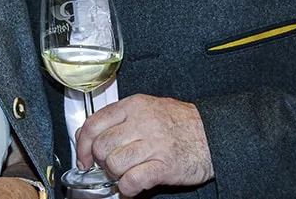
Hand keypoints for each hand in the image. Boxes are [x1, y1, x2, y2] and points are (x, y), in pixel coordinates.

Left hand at [75, 94, 213, 196]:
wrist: (214, 134)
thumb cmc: (181, 123)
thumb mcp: (148, 108)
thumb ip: (120, 118)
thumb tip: (88, 133)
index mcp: (134, 105)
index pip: (94, 123)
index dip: (82, 145)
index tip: (83, 157)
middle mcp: (142, 122)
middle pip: (102, 147)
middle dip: (102, 162)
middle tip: (111, 166)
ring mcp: (154, 144)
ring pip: (114, 164)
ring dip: (115, 175)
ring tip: (126, 174)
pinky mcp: (164, 166)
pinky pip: (132, 181)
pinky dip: (126, 190)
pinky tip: (132, 188)